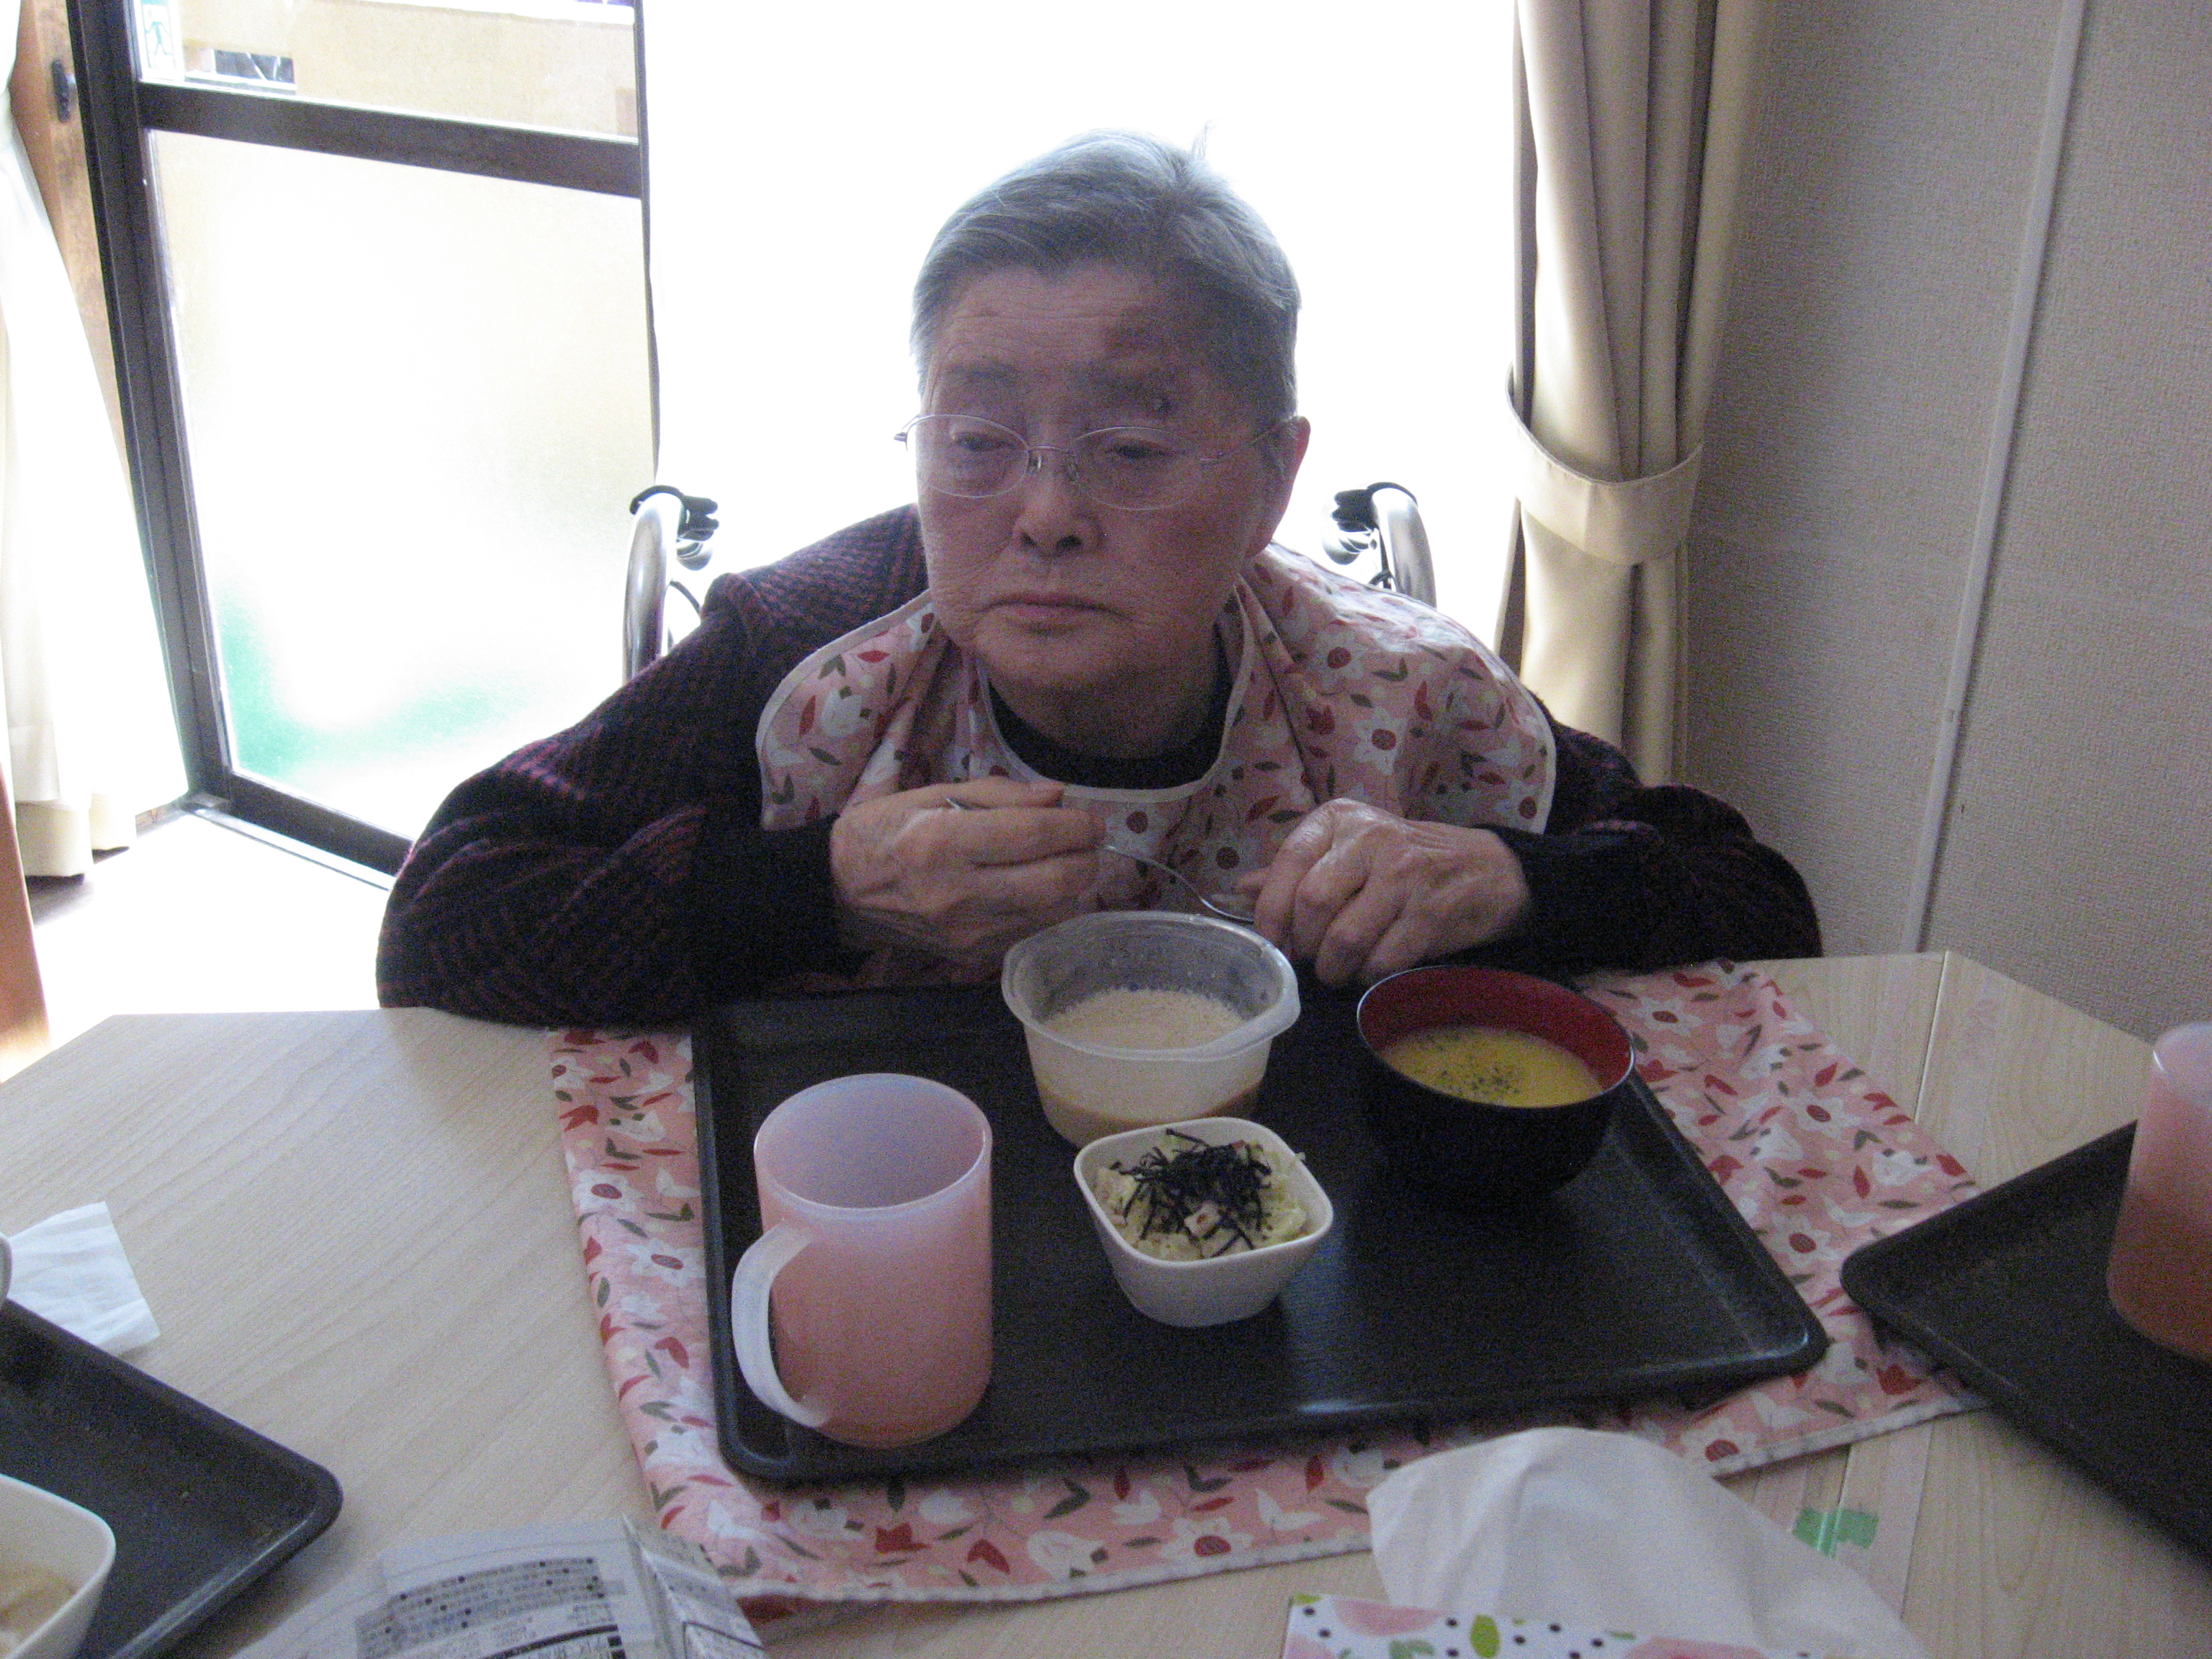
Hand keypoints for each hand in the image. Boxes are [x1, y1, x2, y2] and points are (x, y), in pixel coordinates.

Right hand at [829, 777, 1102, 963]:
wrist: (841, 889)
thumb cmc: (886, 830)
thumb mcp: (933, 794)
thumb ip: (999, 795)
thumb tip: (1058, 796)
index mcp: (943, 841)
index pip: (1034, 835)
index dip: (1076, 826)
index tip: (1092, 819)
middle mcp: (957, 892)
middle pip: (1054, 882)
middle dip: (1086, 859)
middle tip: (1088, 842)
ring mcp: (965, 931)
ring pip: (1051, 914)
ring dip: (1073, 888)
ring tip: (1066, 863)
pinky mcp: (969, 955)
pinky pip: (1030, 934)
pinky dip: (1049, 912)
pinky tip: (1041, 891)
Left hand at [1247, 798, 1531, 985]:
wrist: (1488, 870)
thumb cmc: (1404, 862)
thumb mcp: (1347, 851)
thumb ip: (1296, 870)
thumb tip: (1239, 890)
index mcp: (1339, 819)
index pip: (1288, 862)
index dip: (1271, 911)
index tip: (1273, 942)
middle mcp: (1372, 836)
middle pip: (1313, 903)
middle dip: (1304, 945)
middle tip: (1310, 960)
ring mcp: (1406, 872)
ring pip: (1345, 938)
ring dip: (1334, 968)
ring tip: (1339, 970)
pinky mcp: (1433, 910)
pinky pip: (1382, 960)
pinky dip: (1370, 976)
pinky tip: (1374, 968)